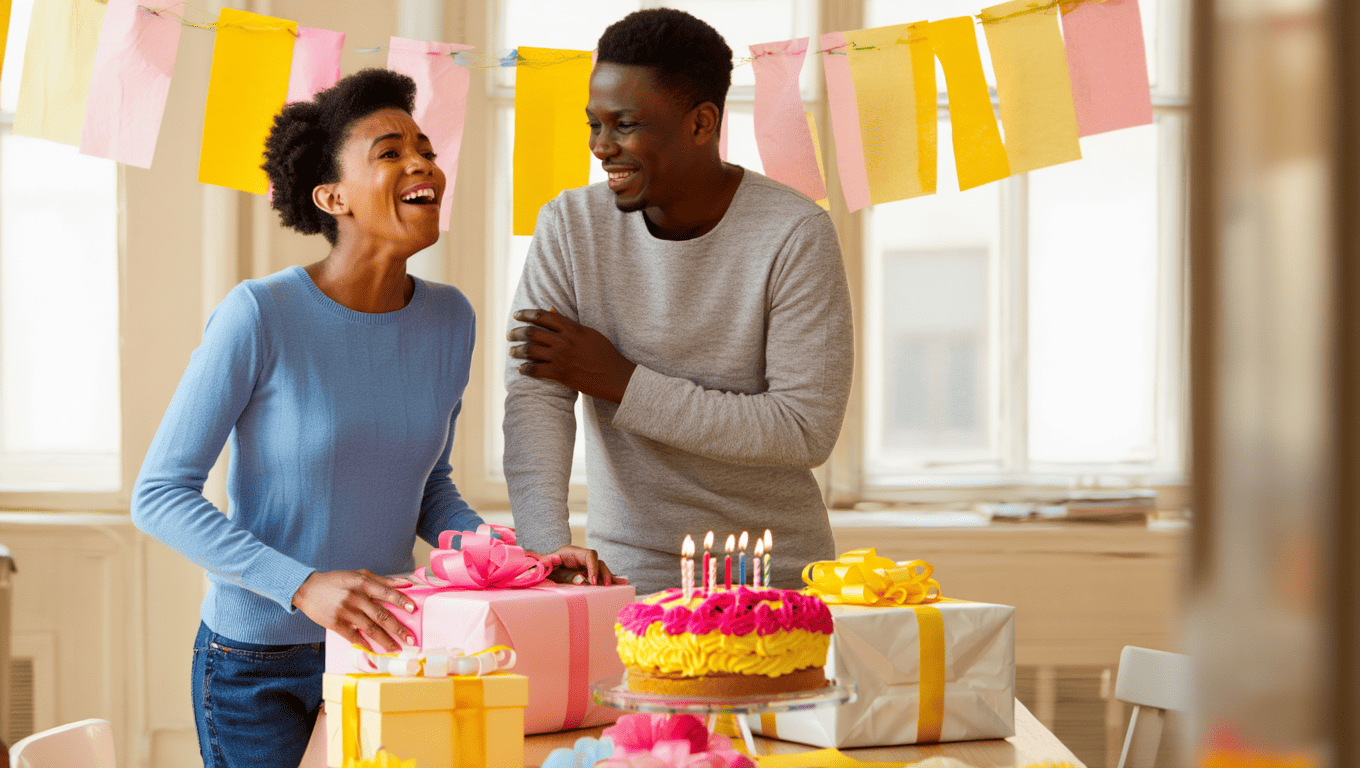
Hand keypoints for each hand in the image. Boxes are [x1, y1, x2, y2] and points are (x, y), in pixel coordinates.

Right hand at [291, 569, 416, 652]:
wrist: (307, 589)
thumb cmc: (336, 581)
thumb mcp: (358, 574)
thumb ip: (382, 580)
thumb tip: (405, 584)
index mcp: (362, 583)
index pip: (386, 592)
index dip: (401, 600)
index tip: (413, 609)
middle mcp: (355, 597)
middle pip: (381, 615)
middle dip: (398, 628)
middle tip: (411, 638)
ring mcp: (345, 612)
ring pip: (370, 629)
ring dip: (385, 640)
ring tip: (396, 648)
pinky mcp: (335, 624)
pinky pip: (353, 636)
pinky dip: (364, 644)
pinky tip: (374, 651)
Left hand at [508, 308, 636, 403]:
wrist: (615, 377)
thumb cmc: (605, 353)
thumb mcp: (588, 333)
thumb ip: (568, 322)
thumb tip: (550, 310)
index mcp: (572, 328)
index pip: (543, 316)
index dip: (526, 314)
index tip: (517, 315)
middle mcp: (564, 341)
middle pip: (532, 332)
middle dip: (517, 332)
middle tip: (510, 335)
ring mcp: (561, 358)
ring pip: (530, 350)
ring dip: (517, 350)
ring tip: (512, 351)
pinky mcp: (560, 374)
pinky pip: (535, 370)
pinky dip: (525, 369)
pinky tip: (521, 369)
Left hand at [546, 545, 627, 585]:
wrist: (538, 570)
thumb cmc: (540, 565)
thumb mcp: (542, 564)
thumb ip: (546, 563)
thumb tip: (552, 562)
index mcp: (571, 552)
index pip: (590, 555)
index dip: (594, 567)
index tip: (592, 581)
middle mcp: (580, 558)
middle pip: (598, 562)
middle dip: (604, 574)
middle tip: (604, 586)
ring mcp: (583, 566)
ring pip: (600, 569)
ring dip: (606, 578)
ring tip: (610, 589)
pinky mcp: (584, 574)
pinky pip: (598, 576)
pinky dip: (606, 580)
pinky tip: (617, 585)